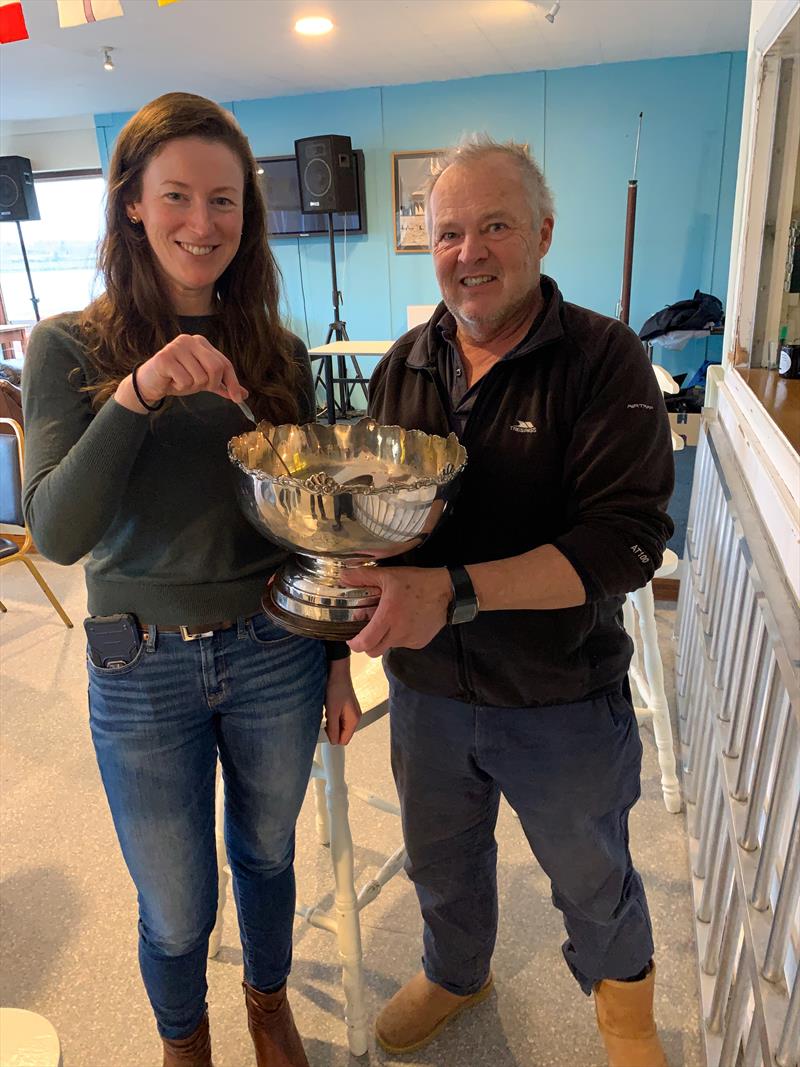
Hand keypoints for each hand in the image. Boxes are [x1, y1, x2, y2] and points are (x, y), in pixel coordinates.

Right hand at [115, 334, 246, 412]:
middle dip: (211, 384)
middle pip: (216, 368)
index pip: (224, 363)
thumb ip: (222, 386)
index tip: (237, 399)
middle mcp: (190, 340)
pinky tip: (171, 381)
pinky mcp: (165, 358)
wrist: (151, 383)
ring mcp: (176, 347)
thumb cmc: (178, 378)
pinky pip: (185, 381)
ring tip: (180, 380)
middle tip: (199, 387)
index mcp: (202, 343)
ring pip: (200, 377)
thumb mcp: (203, 381)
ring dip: (191, 386)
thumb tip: (243, 394)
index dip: (232, 382)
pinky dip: (180, 387)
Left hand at [324, 658, 361, 744]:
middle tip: (325, 718)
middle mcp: (354, 717)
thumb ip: (333, 729)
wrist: (336, 671)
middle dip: (331, 729)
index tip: (324, 730)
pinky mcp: (345, 707)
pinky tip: (328, 706)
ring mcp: (350, 712)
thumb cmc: (336, 688)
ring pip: (338, 726)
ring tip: (327, 709)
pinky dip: (331, 715)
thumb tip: (333, 741)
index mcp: (354, 720)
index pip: (343, 740)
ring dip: (330, 721)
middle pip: (341, 734)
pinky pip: (337, 718)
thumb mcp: (332, 711)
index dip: (332, 738)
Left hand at [342, 566, 450, 657]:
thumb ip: (363, 577)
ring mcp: (410, 640)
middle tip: (367, 630)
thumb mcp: (388, 575)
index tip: (351, 638)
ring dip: (384, 638)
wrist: (447, 592)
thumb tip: (343, 576)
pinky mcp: (420, 642)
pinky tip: (404, 622)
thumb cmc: (417, 582)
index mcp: (388, 616)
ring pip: (389, 647)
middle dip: (367, 644)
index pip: (365, 643)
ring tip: (389, 620)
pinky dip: (399, 637)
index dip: (355, 644)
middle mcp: (398, 633)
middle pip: (374, 651)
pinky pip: (403, 644)